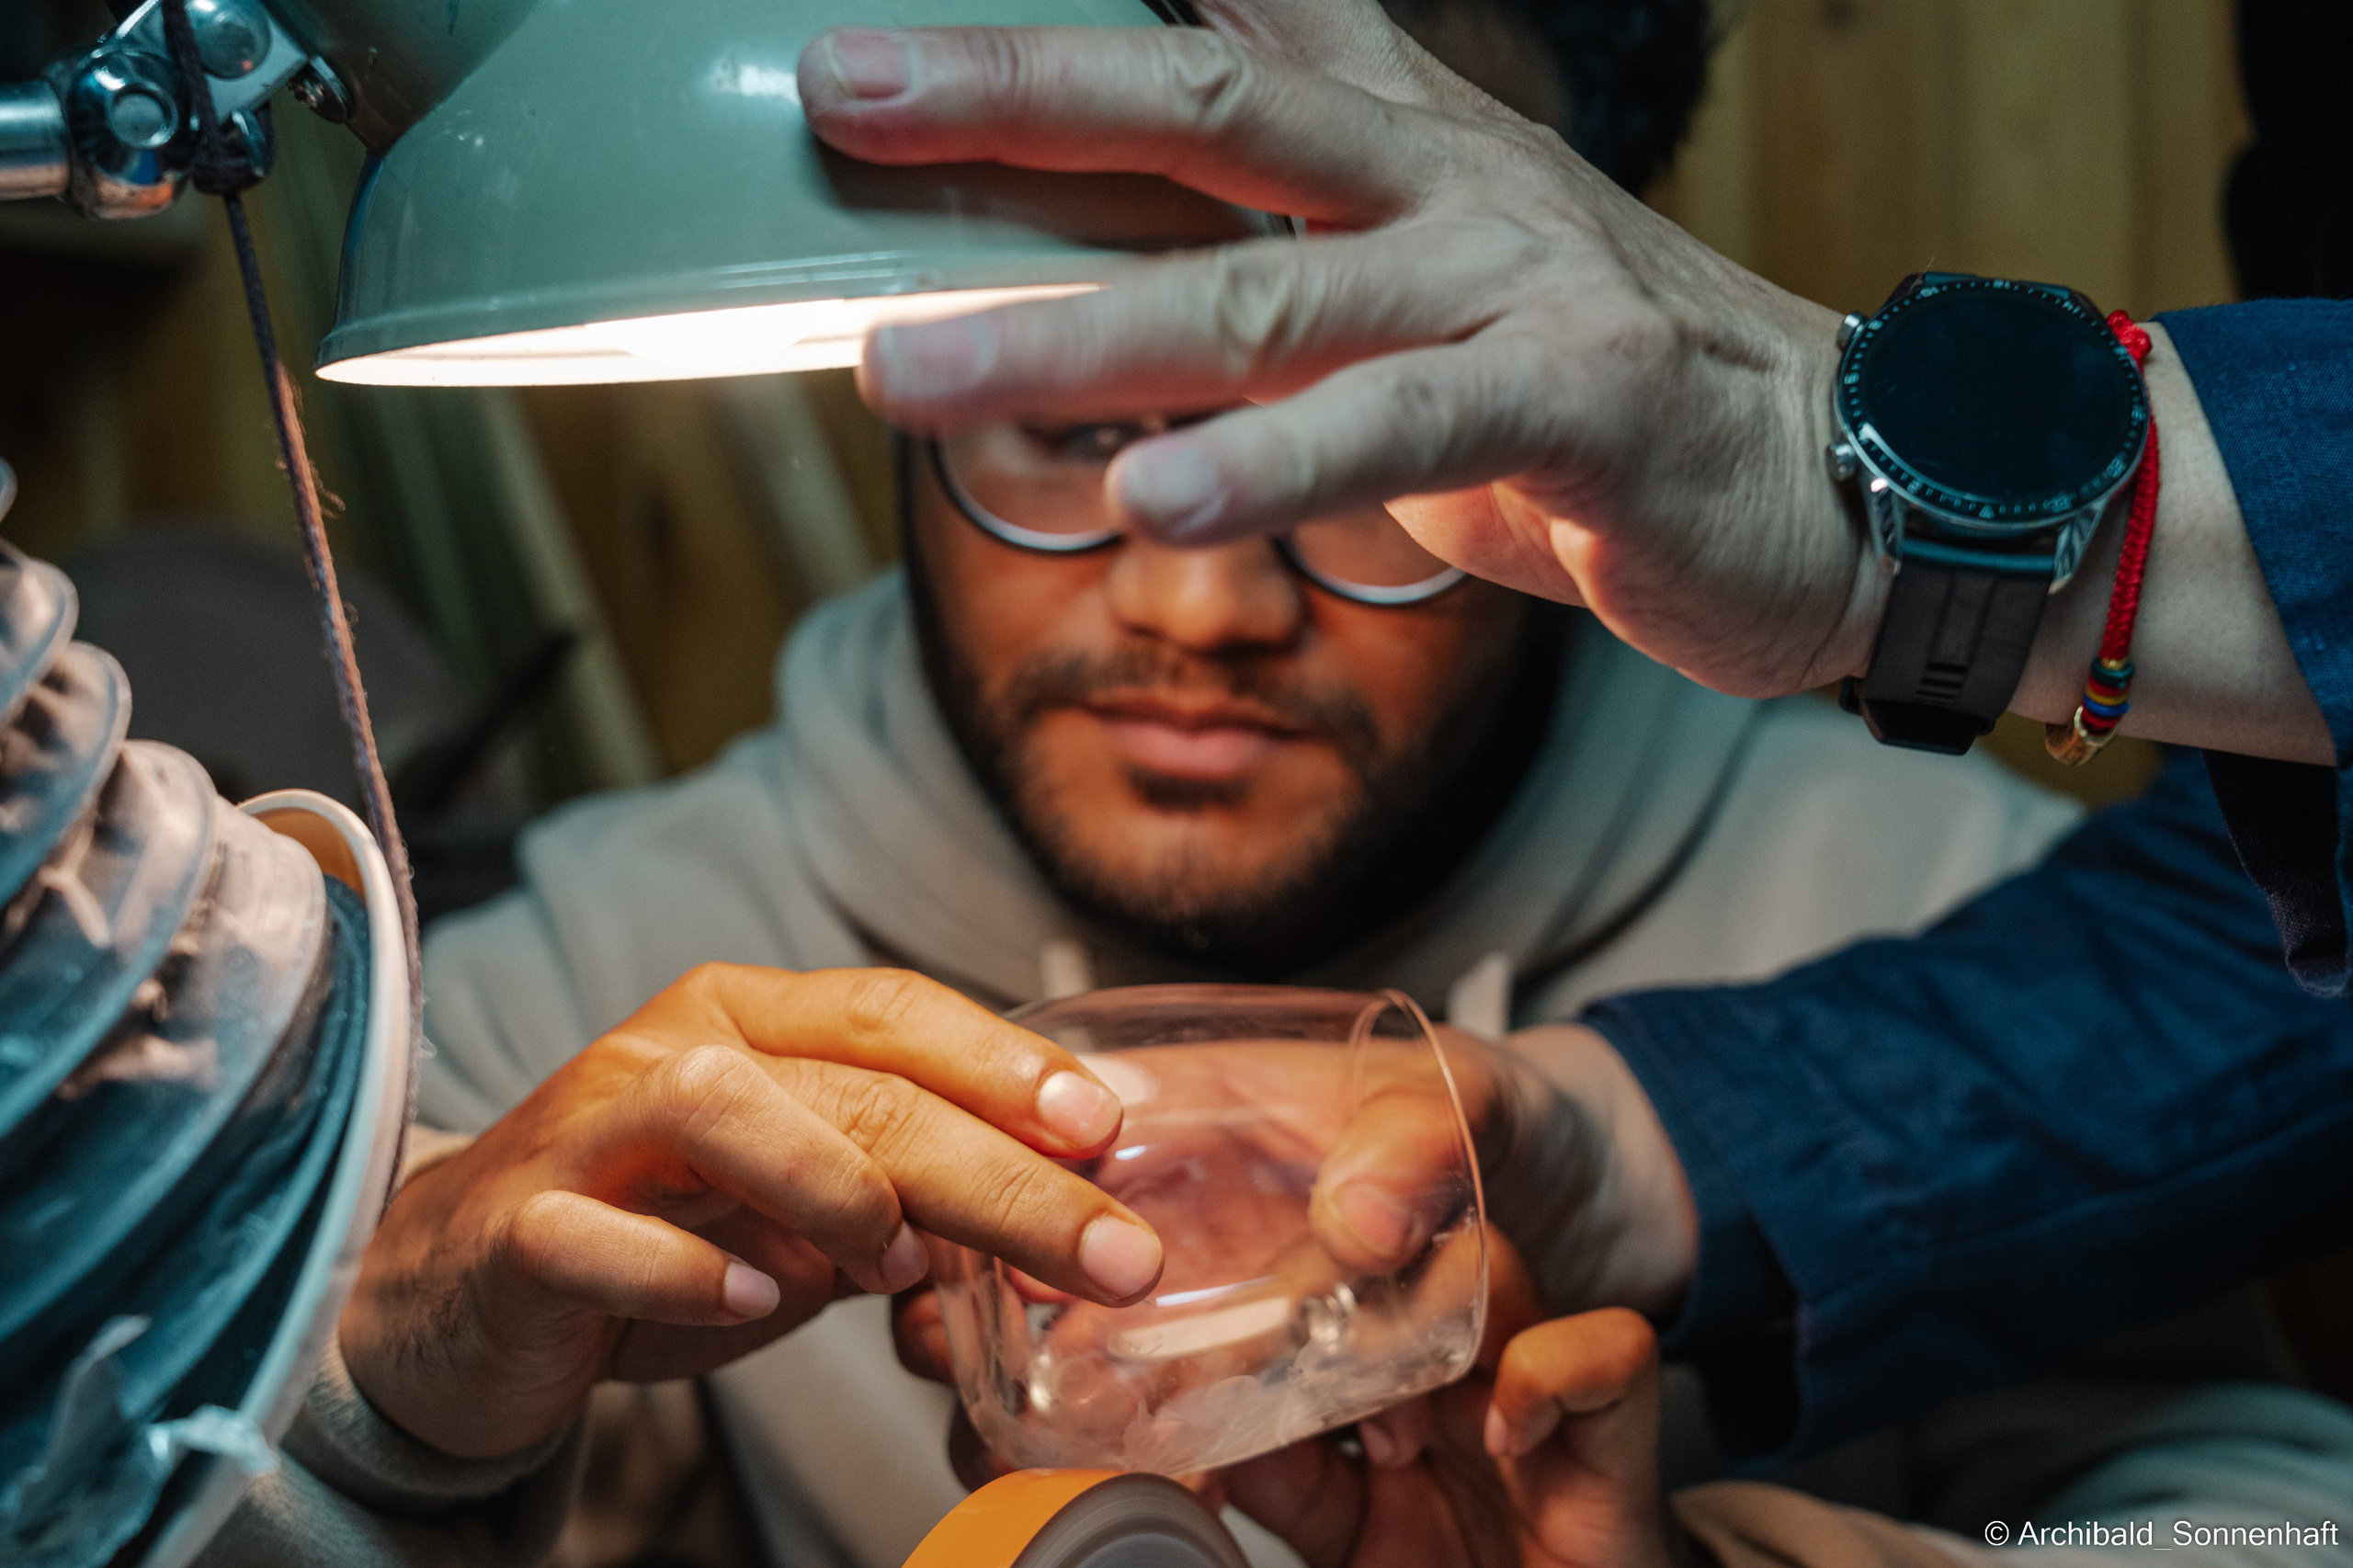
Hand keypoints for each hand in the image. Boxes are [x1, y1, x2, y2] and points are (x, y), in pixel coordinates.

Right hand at [340, 964, 1162, 1458]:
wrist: (453, 1290)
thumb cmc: (654, 1230)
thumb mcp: (802, 1207)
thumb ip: (913, 1198)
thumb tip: (1068, 1219)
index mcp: (752, 1021)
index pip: (898, 1013)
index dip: (1010, 1067)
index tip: (1110, 1131)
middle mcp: (673, 1051)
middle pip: (856, 1082)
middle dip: (1000, 1168)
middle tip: (1107, 1250)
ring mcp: (585, 1131)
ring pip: (720, 1108)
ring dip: (835, 1185)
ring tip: (903, 1264)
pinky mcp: (516, 1227)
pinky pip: (597, 1235)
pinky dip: (684, 1272)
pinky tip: (756, 1306)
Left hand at [796, 17, 1877, 700]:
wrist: (1837, 476)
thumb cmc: (1589, 398)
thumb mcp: (1417, 304)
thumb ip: (1273, 277)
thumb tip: (1093, 303)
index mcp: (1402, 137)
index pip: (1232, 23)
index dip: (1081, 2)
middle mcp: (1446, 178)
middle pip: (1206, 106)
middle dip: (1014, 92)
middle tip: (846, 89)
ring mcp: (1516, 278)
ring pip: (1267, 292)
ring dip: (1072, 331)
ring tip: (904, 374)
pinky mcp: (1580, 399)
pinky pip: (1402, 425)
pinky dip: (1273, 466)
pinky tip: (1154, 501)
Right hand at [894, 1026, 1693, 1488]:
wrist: (1621, 1217)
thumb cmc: (1542, 1128)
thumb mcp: (1497, 1107)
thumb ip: (1428, 1146)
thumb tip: (1351, 1222)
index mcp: (1240, 1105)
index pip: (1094, 1125)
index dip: (1018, 1177)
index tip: (972, 1243)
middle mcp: (1222, 1201)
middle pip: (1071, 1247)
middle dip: (1004, 1304)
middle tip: (953, 1357)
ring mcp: (1247, 1298)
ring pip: (1114, 1347)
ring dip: (1064, 1396)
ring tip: (1012, 1443)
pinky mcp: (1289, 1387)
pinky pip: (1202, 1430)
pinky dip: (1164, 1462)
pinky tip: (1143, 1489)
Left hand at [1218, 1243, 1683, 1567]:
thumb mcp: (1345, 1536)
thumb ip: (1287, 1478)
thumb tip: (1211, 1425)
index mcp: (1401, 1372)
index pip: (1344, 1270)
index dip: (1286, 1283)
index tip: (1228, 1347)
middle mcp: (1469, 1362)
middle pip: (1408, 1244)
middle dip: (1338, 1294)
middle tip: (1296, 1371)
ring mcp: (1544, 1386)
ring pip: (1494, 1265)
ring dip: (1429, 1331)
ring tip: (1395, 1440)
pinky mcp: (1620, 1432)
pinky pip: (1608, 1348)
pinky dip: (1543, 1379)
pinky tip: (1505, 1442)